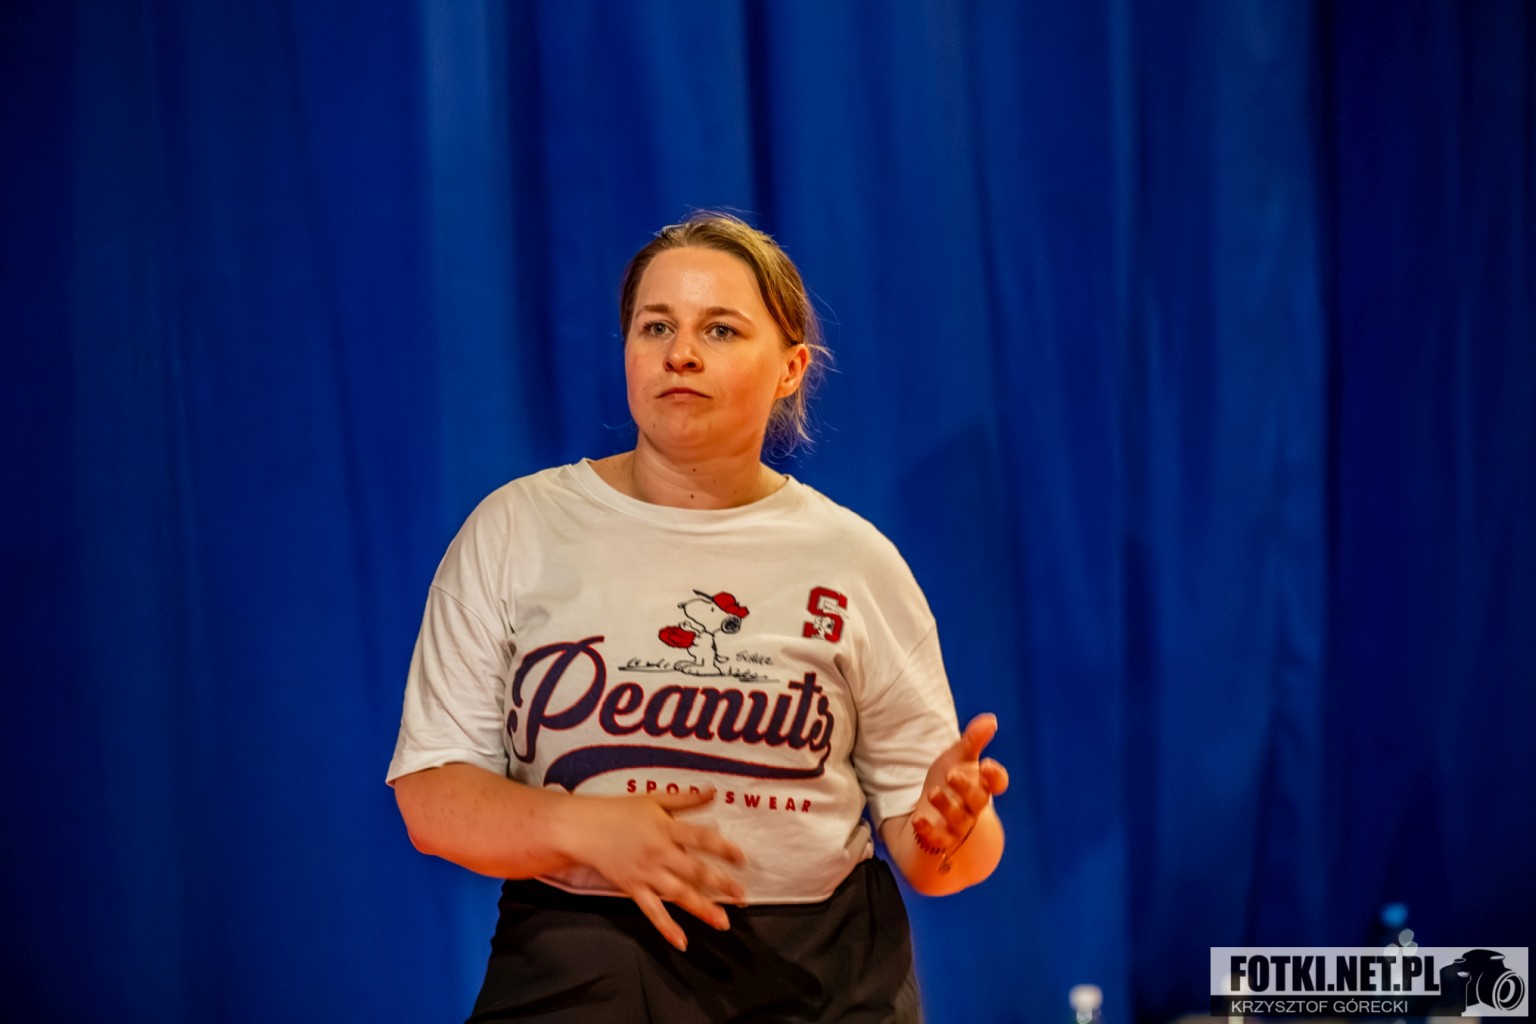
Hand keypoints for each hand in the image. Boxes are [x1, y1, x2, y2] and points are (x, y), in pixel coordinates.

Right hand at [561, 787, 745, 950]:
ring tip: (723, 922)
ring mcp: (645, 873)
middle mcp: (659, 853)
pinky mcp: (632, 889)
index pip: (701, 838)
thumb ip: (685, 799)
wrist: (581, 828)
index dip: (723, 848)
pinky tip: (682, 941)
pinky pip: (652, 911)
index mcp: (665, 828)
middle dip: (721, 884)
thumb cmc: (618, 811)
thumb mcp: (654, 800)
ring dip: (702, 909)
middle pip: (694, 870)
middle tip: (742, 895)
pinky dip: (667, 927)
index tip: (742, 859)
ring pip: (678, 894)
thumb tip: (713, 791)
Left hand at [912, 713, 1009, 855]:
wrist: (932, 816)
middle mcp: (973, 807)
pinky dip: (928, 831)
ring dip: (946, 806)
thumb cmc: (948, 783)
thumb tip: (991, 719)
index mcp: (980, 786)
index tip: (986, 766)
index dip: (995, 776)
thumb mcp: (956, 760)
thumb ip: (973, 741)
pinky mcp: (940, 840)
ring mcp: (958, 826)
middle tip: (952, 775)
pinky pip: (938, 840)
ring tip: (932, 793)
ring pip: (958, 820)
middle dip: (966, 788)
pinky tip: (917, 821)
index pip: (997, 783)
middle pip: (977, 800)